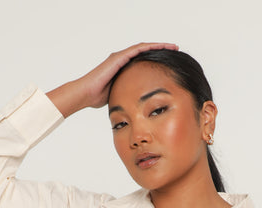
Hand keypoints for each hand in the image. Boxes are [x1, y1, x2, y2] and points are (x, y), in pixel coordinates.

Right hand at [47, 42, 178, 116]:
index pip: (143, 61)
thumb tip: (139, 107)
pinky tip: (160, 46)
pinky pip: (136, 50)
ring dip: (159, 46)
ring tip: (172, 46)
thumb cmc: (98, 98)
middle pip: (145, 52)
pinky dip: (149, 47)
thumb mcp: (120, 96)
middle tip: (175, 50)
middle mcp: (122, 59)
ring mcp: (120, 57)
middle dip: (161, 50)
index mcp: (124, 68)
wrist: (86, 94)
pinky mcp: (118, 57)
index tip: (170, 62)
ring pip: (143, 48)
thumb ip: (128, 95)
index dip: (157, 60)